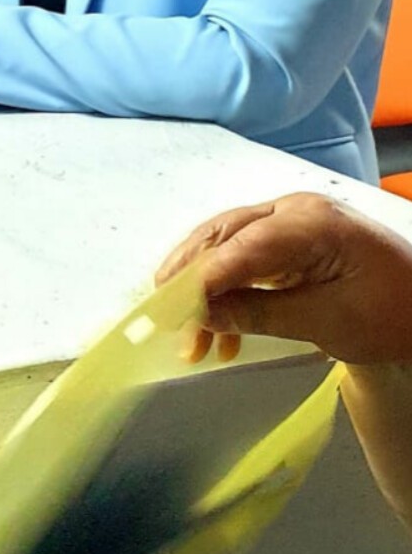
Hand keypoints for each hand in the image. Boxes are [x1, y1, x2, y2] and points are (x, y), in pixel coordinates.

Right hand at [156, 194, 411, 367]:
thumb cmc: (391, 316)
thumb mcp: (327, 321)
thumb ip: (259, 313)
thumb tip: (202, 314)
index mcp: (310, 221)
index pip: (240, 245)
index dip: (200, 278)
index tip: (169, 310)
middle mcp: (293, 211)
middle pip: (223, 236)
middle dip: (190, 281)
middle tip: (163, 319)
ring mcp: (291, 223)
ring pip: (227, 248)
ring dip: (204, 293)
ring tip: (192, 342)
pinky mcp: (290, 240)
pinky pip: (244, 260)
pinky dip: (226, 294)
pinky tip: (221, 335)